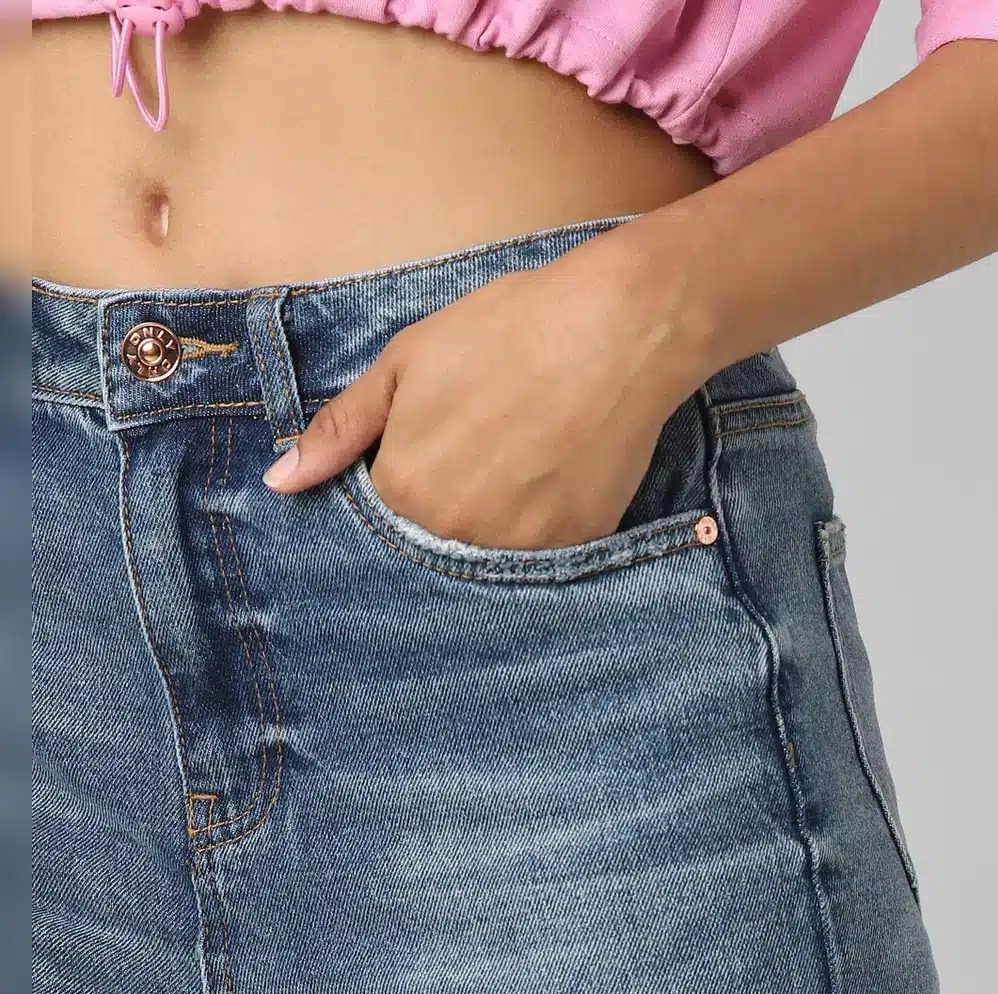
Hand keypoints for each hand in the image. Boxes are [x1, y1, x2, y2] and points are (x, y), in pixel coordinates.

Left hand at [261, 227, 696, 550]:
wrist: (614, 329)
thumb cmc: (504, 332)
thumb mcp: (404, 365)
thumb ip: (341, 430)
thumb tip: (280, 483)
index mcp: (403, 489)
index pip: (379, 518)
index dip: (404, 481)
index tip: (434, 447)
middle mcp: (453, 534)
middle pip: (432, 542)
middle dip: (446, 506)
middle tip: (485, 449)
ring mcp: (516, 549)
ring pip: (486, 555)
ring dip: (493, 520)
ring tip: (521, 458)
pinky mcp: (574, 550)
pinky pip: (540, 557)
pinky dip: (540, 526)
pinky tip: (555, 474)